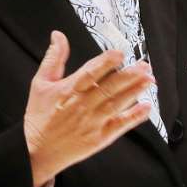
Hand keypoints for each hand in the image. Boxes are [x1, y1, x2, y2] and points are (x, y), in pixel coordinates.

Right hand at [23, 31, 154, 186]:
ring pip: (117, 104)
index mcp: (69, 90)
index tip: (120, 53)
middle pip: (109, 87)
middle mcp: (82, 105)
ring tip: (149, 80)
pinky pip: (120, 125)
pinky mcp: (99, 138)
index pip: (91, 73)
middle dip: (129, 75)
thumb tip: (58, 35)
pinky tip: (146, 107)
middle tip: (145, 65)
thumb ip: (53, 58)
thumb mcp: (40, 83)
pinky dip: (134, 116)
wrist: (36, 150)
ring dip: (135, 91)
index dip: (106, 62)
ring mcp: (92, 123)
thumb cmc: (39, 115)